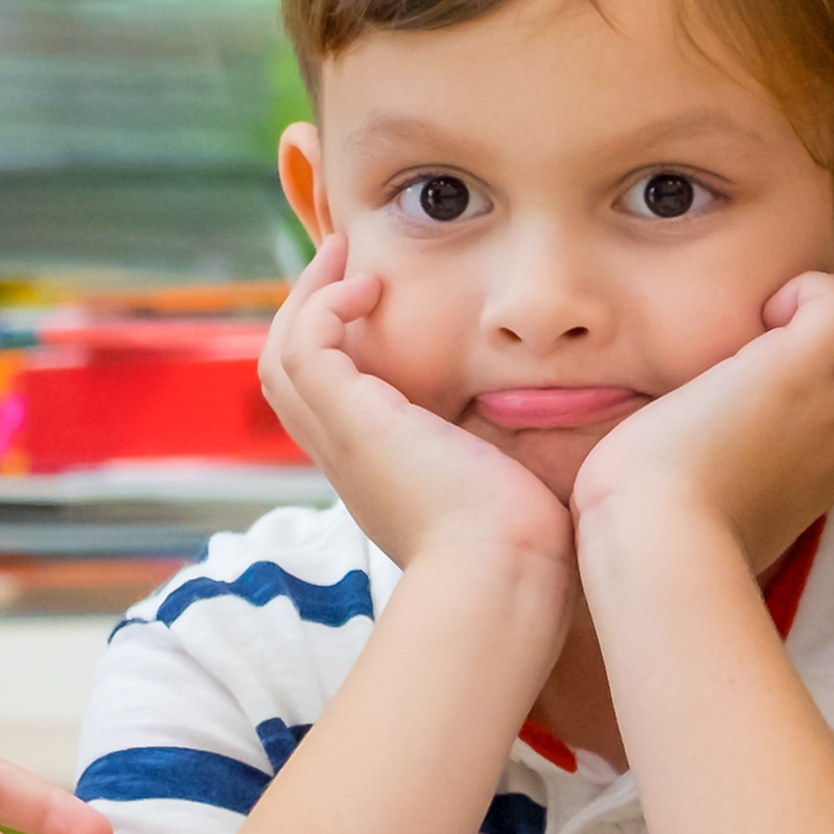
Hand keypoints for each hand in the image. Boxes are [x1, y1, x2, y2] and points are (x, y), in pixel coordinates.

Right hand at [260, 232, 570, 577]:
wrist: (504, 575)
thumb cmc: (524, 548)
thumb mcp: (506, 491)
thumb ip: (507, 459)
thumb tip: (550, 435)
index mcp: (377, 476)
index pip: (328, 405)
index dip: (337, 351)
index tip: (371, 304)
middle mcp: (347, 461)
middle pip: (287, 377)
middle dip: (310, 314)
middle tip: (343, 265)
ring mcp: (341, 443)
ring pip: (283, 358)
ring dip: (310, 300)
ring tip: (346, 258)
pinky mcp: (352, 423)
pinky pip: (306, 348)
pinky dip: (324, 308)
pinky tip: (369, 288)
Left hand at [570, 270, 833, 576]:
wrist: (654, 542)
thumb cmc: (670, 531)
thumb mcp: (736, 508)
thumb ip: (755, 480)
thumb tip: (724, 466)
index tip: (799, 361)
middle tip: (792, 325)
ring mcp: (833, 404)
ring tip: (778, 319)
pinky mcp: (795, 374)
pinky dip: (807, 290)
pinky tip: (760, 318)